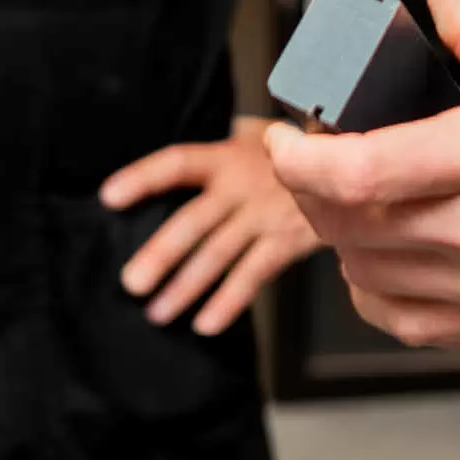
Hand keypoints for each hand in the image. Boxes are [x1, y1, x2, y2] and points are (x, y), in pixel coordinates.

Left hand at [101, 118, 319, 334]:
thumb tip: (171, 171)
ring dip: (185, 288)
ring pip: (218, 255)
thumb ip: (220, 153)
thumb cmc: (293, 148)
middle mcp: (242, 184)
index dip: (142, 178)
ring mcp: (265, 214)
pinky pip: (253, 276)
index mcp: (227, 155)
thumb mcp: (256, 136)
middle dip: (160, 254)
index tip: (108, 197)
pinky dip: (229, 302)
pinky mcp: (288, 240)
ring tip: (157, 313)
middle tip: (131, 283)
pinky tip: (204, 324)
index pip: (176, 163)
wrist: (350, 157)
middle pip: (193, 221)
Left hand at [266, 0, 459, 351]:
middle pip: (344, 224)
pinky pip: (404, 322)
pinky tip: (386, 256)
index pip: (354, 170)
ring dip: (338, 235)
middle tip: (315, 154)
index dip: (297, 155)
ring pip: (364, 275)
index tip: (287, 135)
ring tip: (353, 197)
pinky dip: (374, 291)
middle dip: (308, 186)